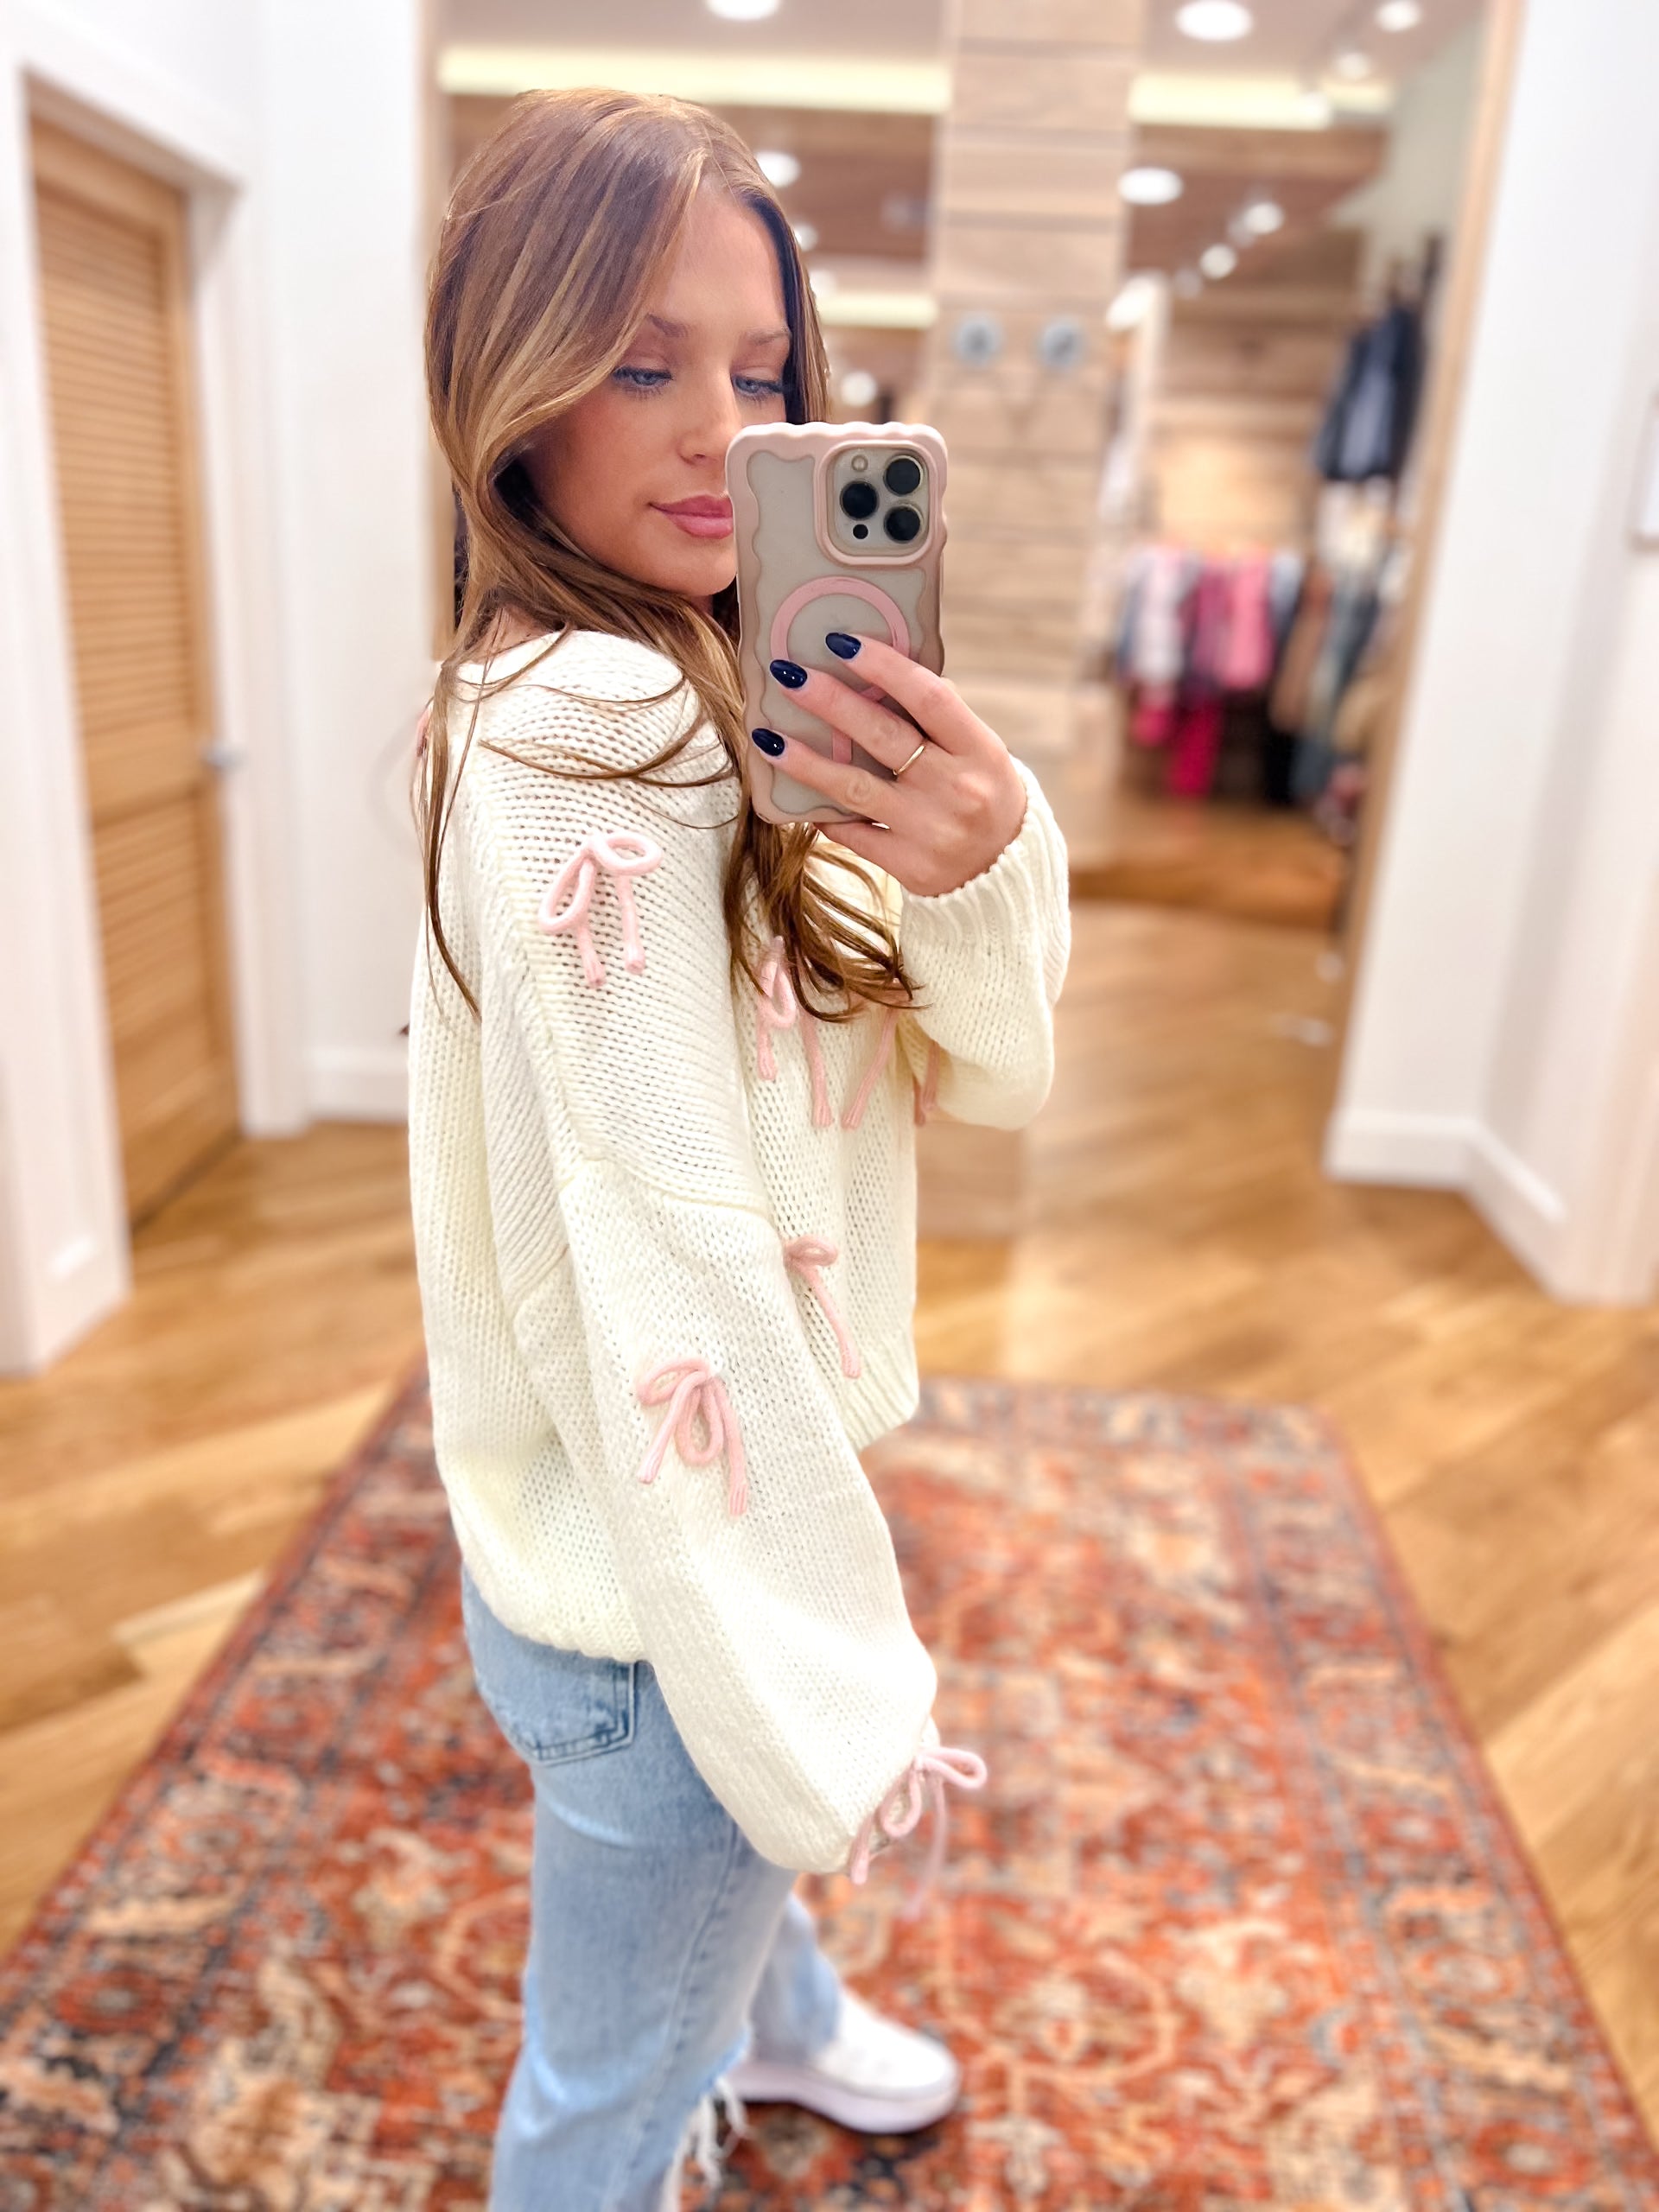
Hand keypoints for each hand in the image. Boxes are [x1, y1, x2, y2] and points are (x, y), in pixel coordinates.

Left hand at [751, 633, 1026, 896]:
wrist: (1005, 874)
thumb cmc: (984, 794)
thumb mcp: (981, 751)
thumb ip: (939, 718)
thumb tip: (878, 672)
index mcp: (980, 750)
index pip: (928, 696)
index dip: (883, 666)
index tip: (841, 643)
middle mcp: (956, 789)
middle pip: (883, 736)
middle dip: (831, 701)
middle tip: (789, 674)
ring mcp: (930, 830)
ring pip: (855, 788)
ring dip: (806, 761)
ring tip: (768, 737)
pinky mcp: (909, 865)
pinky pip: (852, 834)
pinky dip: (823, 812)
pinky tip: (795, 794)